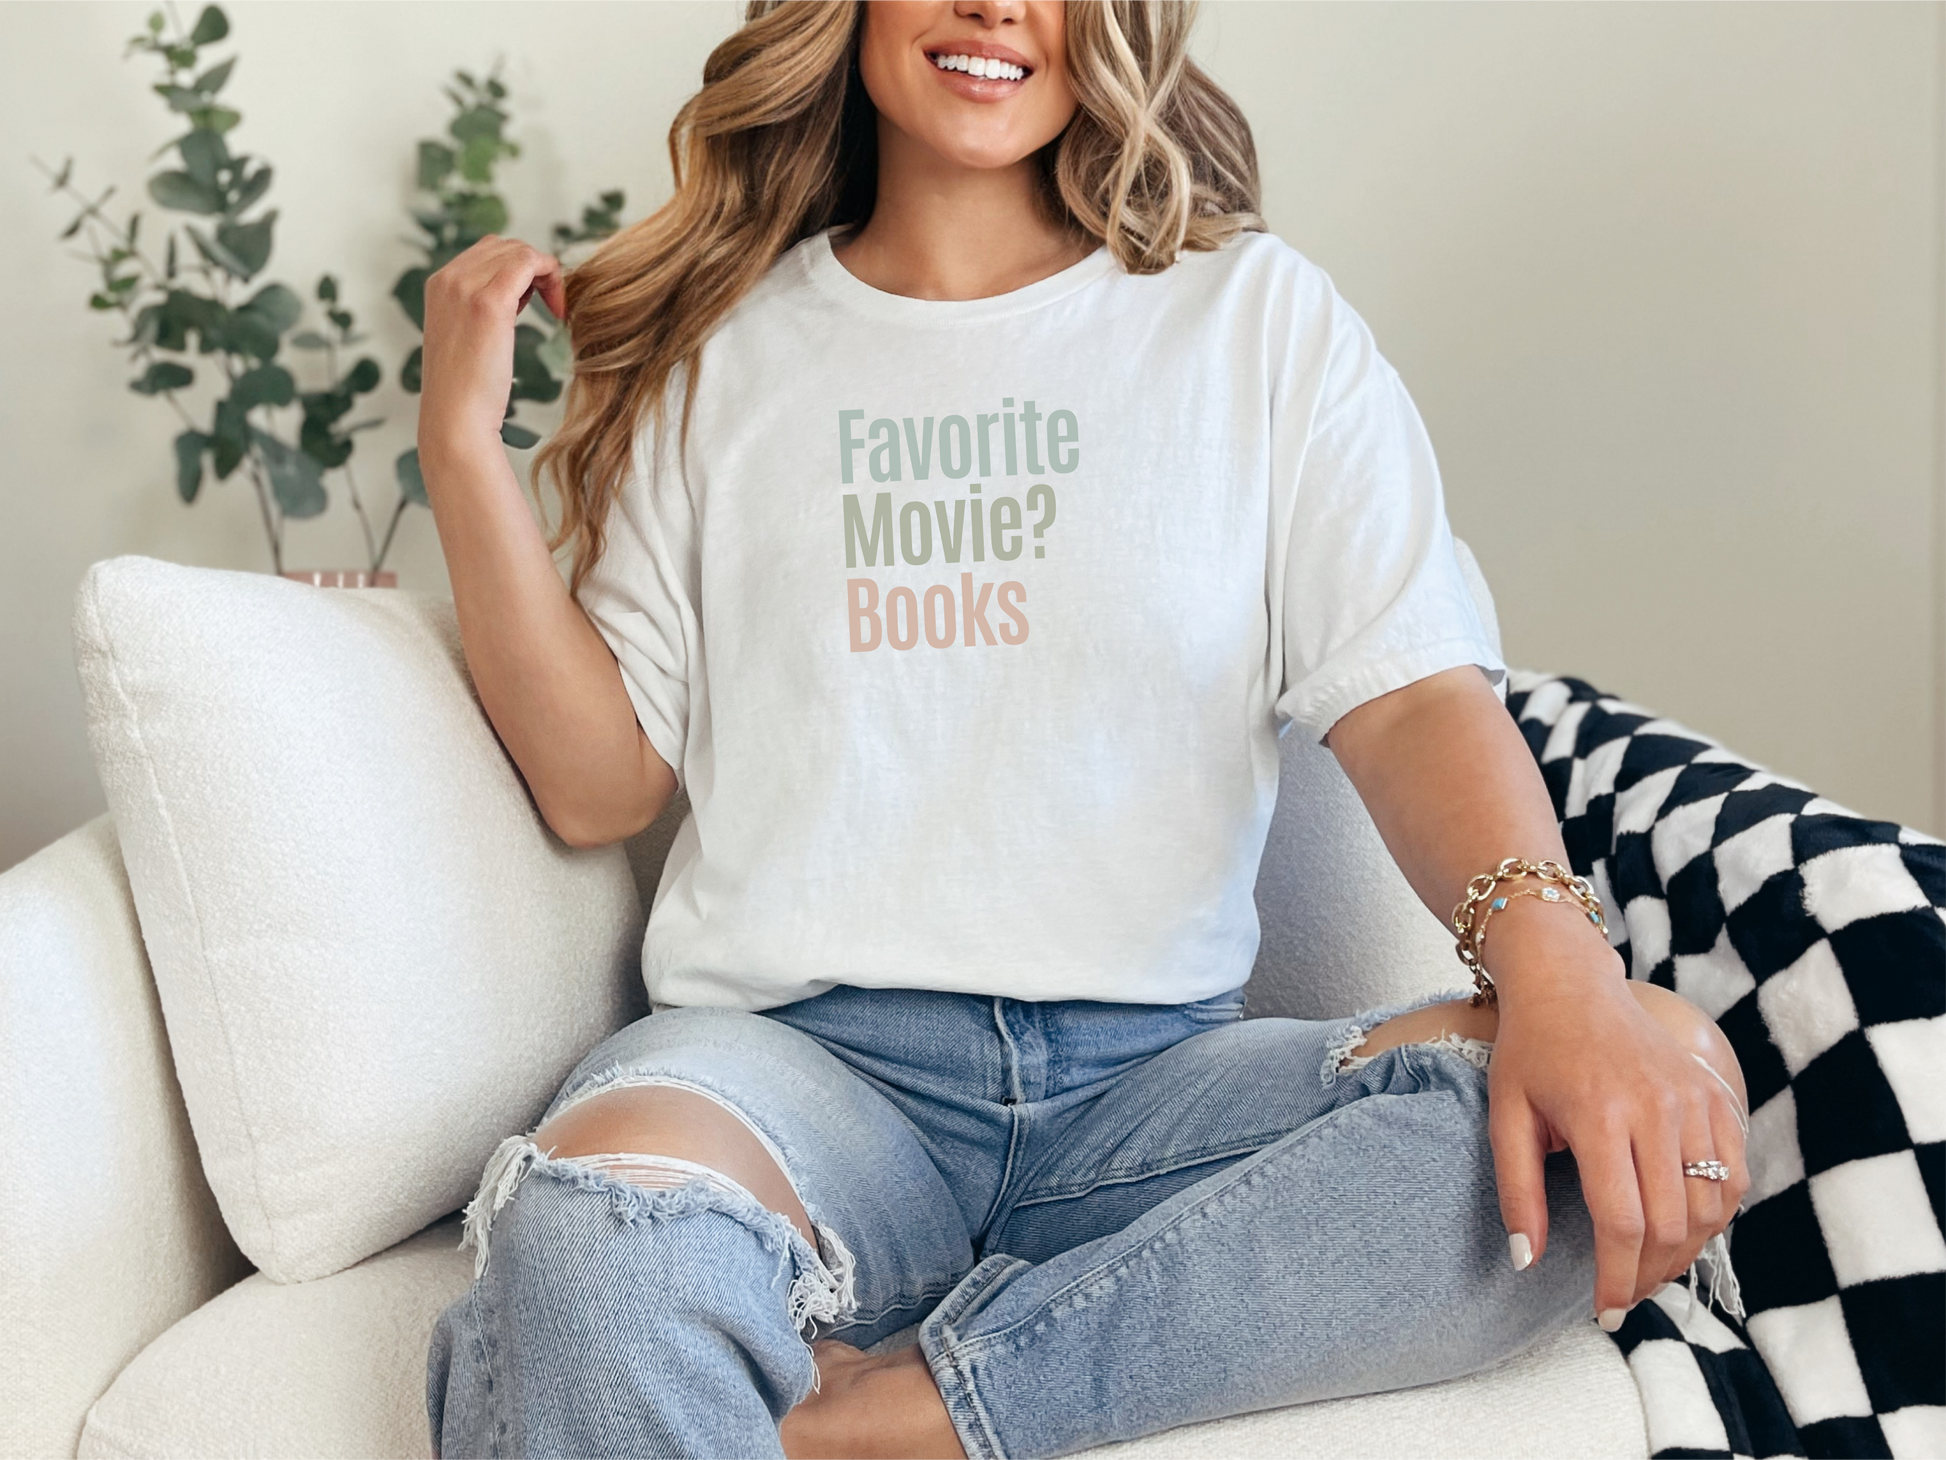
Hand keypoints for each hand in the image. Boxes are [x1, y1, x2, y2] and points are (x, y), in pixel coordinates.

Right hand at [419, 236, 565, 467]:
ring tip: (553, 309)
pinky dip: (552, 278)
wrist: (456, 419)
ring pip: (519, 251)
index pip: (487, 252)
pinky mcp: (489, 302)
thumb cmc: (467, 390)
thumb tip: (518, 293)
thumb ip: (482, 308)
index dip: (519, 270)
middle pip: (505, 246)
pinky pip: (528, 263)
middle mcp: (448, 278)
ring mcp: (465, 287)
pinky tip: (559, 311)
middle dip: (534, 269)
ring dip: (545, 275)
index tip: (536, 303)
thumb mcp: (468, 337)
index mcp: (439, 285)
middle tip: (550, 306)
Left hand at [1485, 913, 1750, 1325]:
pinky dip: (1716, 1214)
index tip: (1603, 1310)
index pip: (1622, 1221)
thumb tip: (1525, 1262)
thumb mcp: (1505, 1116)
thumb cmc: (1531, 1050)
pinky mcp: (1715, 1094)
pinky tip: (1684, 1230)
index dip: (1615, 1276)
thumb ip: (1517, 1192)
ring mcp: (1694, 1099)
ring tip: (1649, 1269)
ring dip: (1685, 1252)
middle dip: (1648, 1274)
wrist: (1570, 983)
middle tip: (1623, 1295)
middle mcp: (1656, 1107)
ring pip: (1710, 1206)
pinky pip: (1733, 1174)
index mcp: (1599, 1113)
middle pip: (1671, 1222)